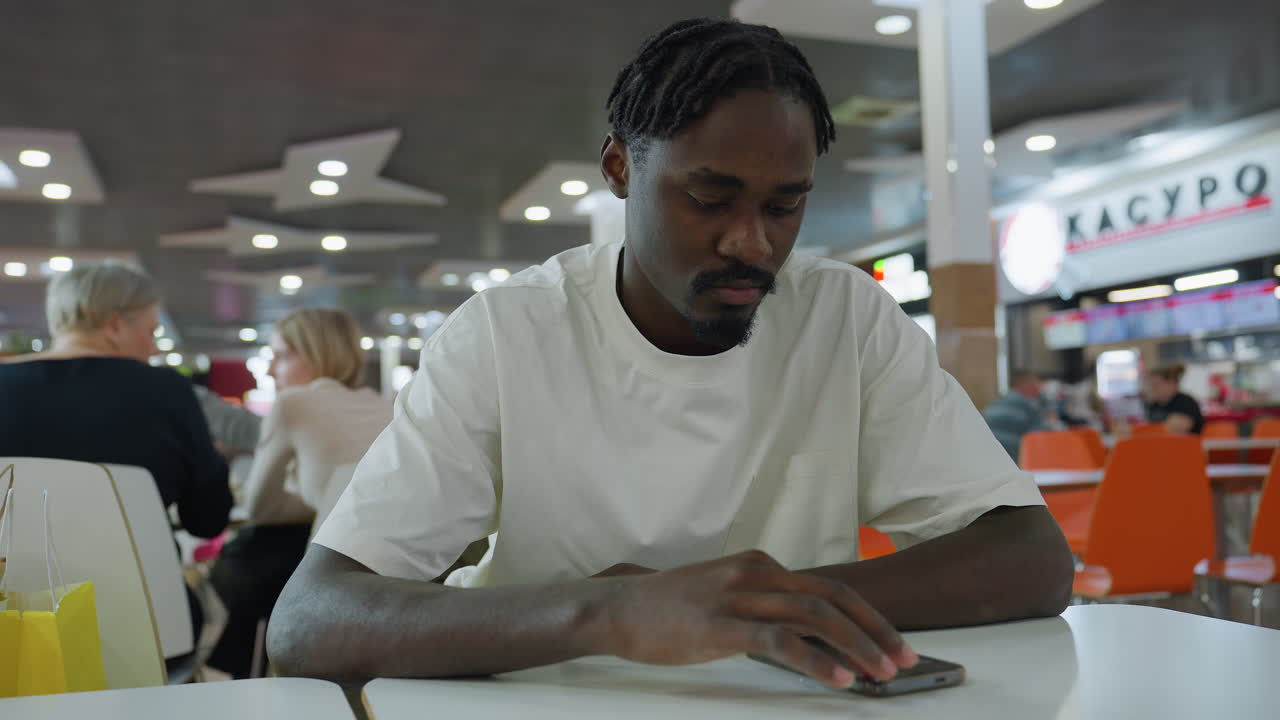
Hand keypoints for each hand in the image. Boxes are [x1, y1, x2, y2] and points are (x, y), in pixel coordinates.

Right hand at [599, 550, 916, 688]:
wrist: (618, 608)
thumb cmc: (669, 610)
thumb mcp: (723, 597)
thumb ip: (763, 606)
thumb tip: (809, 636)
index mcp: (760, 566)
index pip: (829, 588)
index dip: (868, 617)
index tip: (894, 644)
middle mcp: (756, 573)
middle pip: (833, 597)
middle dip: (876, 629)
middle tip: (906, 661)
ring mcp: (739, 596)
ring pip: (815, 615)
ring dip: (857, 646)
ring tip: (882, 674)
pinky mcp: (722, 624)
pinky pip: (781, 639)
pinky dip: (816, 659)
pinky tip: (839, 678)